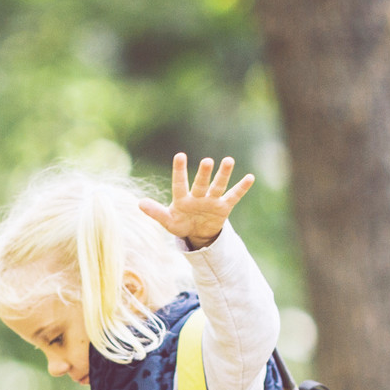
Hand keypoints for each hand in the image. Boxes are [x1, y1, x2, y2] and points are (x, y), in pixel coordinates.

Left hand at [139, 153, 254, 248]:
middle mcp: (197, 196)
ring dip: (223, 175)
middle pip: (200, 184)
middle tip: (207, 161)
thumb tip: (139, 203)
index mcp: (182, 199)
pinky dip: (241, 188)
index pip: (179, 184)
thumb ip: (155, 212)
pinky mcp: (223, 207)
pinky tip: (250, 177)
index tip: (180, 156)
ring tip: (229, 160)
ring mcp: (211, 200)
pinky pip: (233, 197)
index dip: (179, 171)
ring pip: (218, 186)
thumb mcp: (167, 221)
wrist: (197, 233)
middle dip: (204, 174)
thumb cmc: (180, 223)